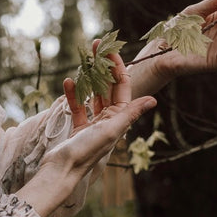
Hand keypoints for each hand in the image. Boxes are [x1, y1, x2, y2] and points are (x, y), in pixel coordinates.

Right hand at [16, 46, 155, 216]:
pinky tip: (68, 83)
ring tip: (83, 60)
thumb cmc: (87, 151)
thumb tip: (154, 100)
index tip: (110, 49)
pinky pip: (78, 107)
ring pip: (93, 95)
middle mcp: (109, 120)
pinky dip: (73, 95)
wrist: (62, 170)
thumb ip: (131, 113)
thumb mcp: (111, 129)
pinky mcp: (78, 128)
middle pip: (109, 87)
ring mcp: (94, 124)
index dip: (117, 66)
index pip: (122, 86)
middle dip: (103, 67)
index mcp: (120, 119)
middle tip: (96, 46)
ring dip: (89, 78)